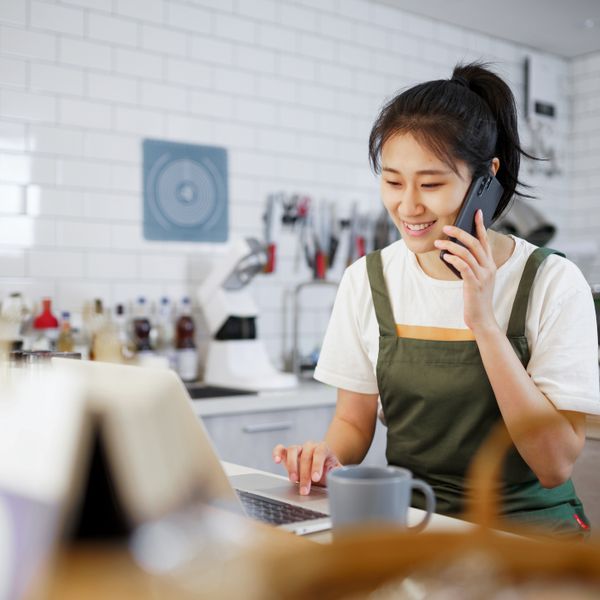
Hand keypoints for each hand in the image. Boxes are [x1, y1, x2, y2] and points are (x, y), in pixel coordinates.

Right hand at [272, 441, 341, 494]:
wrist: (320, 468)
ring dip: (292, 466)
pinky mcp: (287, 453)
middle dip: (305, 474)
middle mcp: (310, 446)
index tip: (315, 478)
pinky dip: (277, 453)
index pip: (320, 452)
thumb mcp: (336, 472)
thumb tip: (340, 477)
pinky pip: (280, 449)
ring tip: (293, 480)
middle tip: (305, 490)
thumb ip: (338, 473)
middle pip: (306, 455)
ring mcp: (298, 448)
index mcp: (323, 448)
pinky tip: (276, 461)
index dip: (317, 465)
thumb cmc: (328, 471)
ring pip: (293, 450)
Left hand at [434, 210, 498, 333]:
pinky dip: (454, 259)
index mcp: (490, 264)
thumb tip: (453, 251)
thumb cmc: (476, 298)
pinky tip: (445, 256)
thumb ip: (470, 265)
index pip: (486, 240)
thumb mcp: (476, 278)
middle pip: (476, 243)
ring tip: (439, 242)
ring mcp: (483, 276)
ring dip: (452, 246)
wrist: (482, 319)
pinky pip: (464, 267)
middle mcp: (489, 267)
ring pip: (468, 254)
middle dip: (460, 232)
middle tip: (446, 227)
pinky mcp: (475, 284)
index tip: (476, 212)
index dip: (480, 226)